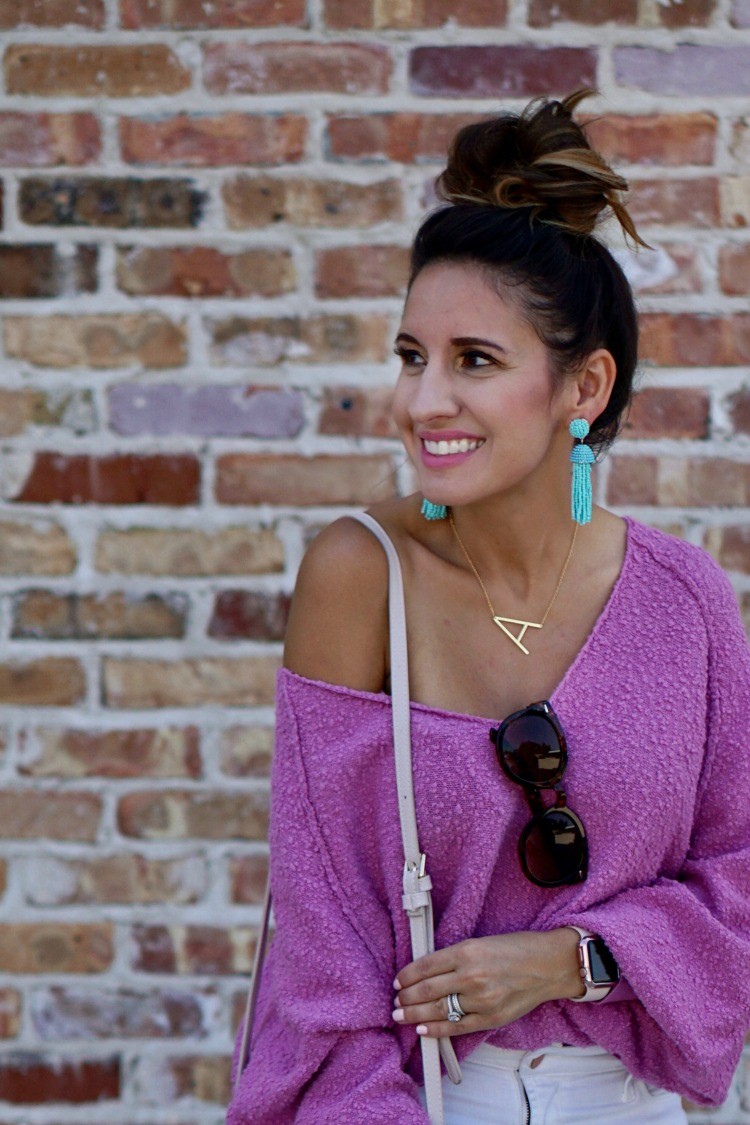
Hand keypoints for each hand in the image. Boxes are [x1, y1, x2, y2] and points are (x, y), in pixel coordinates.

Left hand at [391, 927, 584, 1037]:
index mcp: (467, 951)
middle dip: (406, 997)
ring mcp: (481, 999)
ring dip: (414, 1014)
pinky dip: (436, 1030)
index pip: (425, 966)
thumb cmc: (516, 949)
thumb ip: (454, 957)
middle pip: (427, 990)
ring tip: (400, 1015)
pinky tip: (422, 1029)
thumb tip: (426, 971)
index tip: (397, 981)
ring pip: (438, 1010)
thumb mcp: (480, 942)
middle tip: (395, 1001)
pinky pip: (456, 1027)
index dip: (407, 975)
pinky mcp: (490, 1018)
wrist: (548, 965)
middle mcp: (471, 975)